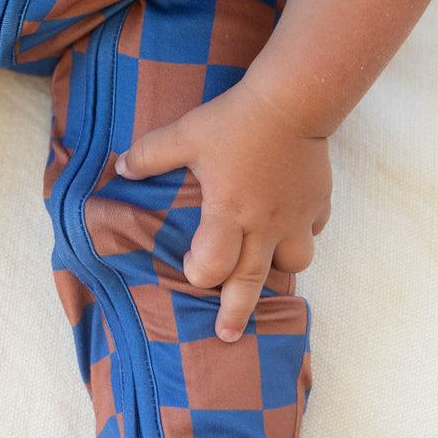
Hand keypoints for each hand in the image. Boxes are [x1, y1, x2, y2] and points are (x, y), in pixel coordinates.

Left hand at [115, 80, 331, 340]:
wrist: (292, 101)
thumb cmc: (235, 120)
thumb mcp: (185, 133)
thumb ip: (150, 155)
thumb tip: (119, 168)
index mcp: (228, 211)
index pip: (213, 264)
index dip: (198, 273)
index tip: (190, 269)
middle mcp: (263, 224)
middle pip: (252, 282)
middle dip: (237, 312)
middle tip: (226, 336)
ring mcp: (295, 217)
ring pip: (294, 263)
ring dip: (277, 271)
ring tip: (266, 273)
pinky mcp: (318, 203)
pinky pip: (312, 231)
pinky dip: (301, 234)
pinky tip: (290, 226)